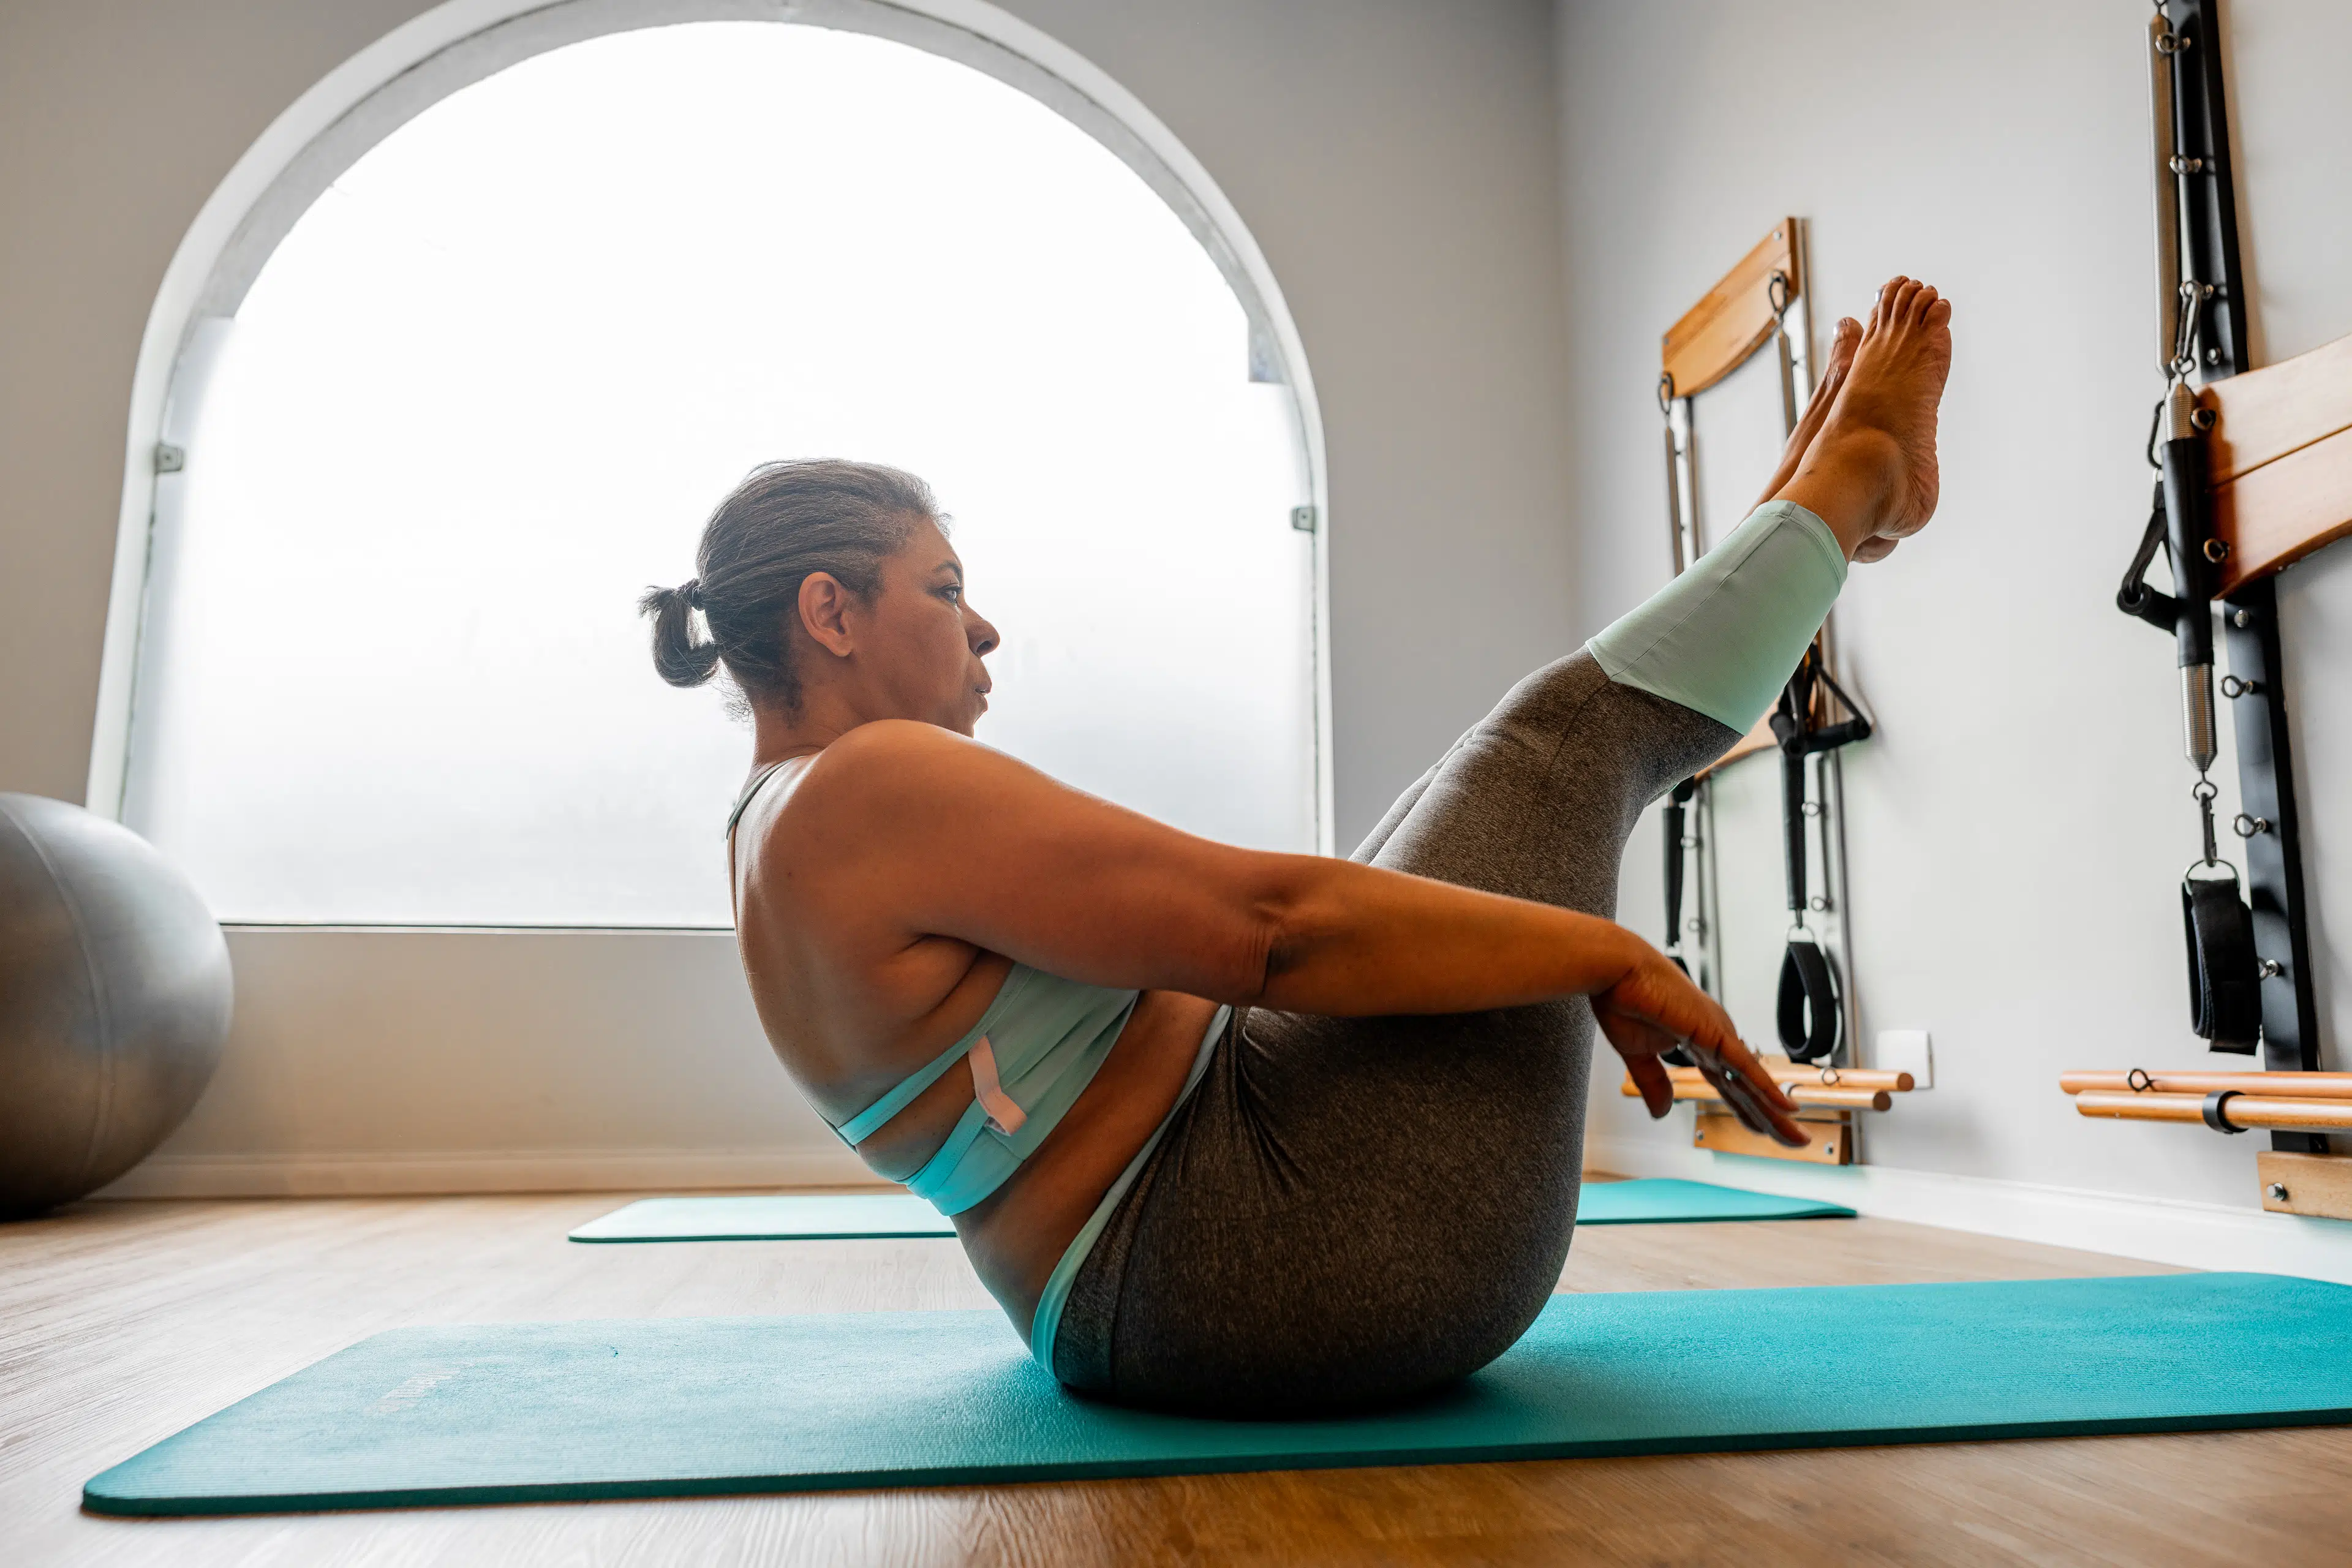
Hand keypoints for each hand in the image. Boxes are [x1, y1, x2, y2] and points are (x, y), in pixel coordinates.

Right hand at [1592, 946, 1807, 1146]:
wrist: (1617, 970)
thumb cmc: (1623, 997)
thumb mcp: (1636, 1054)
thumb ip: (1653, 1083)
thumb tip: (1661, 1112)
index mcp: (1696, 1042)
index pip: (1728, 1084)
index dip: (1746, 1109)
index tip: (1762, 1127)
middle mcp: (1714, 1039)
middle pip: (1747, 1089)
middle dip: (1770, 1117)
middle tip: (1795, 1139)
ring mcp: (1717, 1036)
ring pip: (1752, 1083)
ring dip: (1775, 1112)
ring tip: (1797, 1134)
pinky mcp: (1713, 1033)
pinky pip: (1745, 1068)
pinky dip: (1766, 1088)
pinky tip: (1785, 1107)